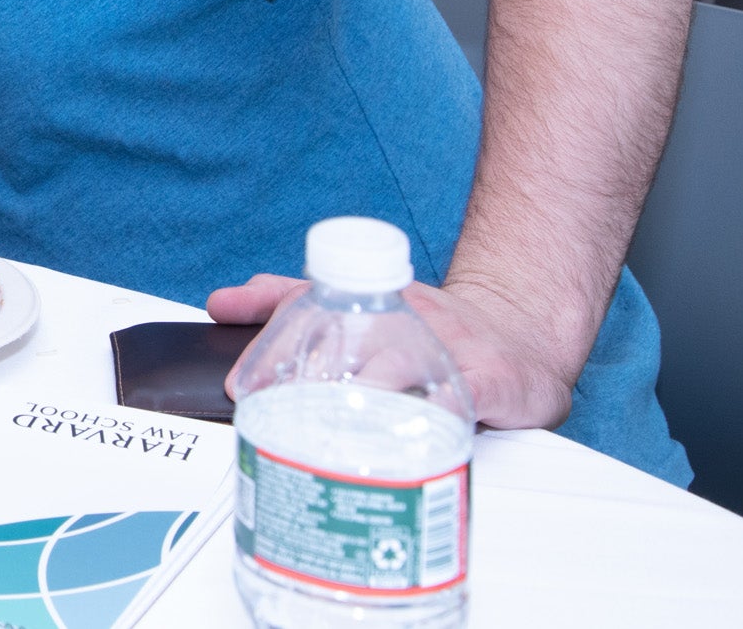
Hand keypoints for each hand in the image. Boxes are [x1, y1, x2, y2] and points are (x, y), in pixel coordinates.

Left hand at [209, 272, 578, 430]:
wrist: (522, 332)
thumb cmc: (429, 328)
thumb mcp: (356, 303)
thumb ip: (285, 299)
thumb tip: (220, 303)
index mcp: (365, 299)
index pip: (305, 310)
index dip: (267, 345)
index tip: (238, 386)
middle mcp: (401, 316)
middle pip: (344, 342)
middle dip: (302, 380)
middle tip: (275, 417)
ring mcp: (445, 345)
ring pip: (395, 365)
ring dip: (357, 396)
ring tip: (328, 428)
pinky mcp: (488, 379)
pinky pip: (457, 399)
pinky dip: (428, 420)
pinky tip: (403, 442)